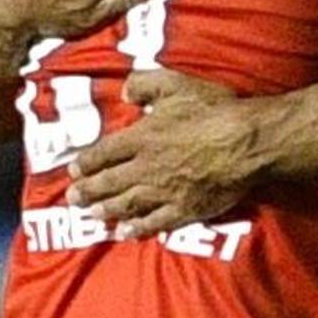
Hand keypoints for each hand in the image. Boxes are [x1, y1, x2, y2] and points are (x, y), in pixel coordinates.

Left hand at [66, 71, 265, 239]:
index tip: (73, 171)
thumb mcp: (175, 84)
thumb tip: (125, 92)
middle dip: (88, 191)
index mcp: (141, 138)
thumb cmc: (212, 110)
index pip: (104, 153)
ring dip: (106, 210)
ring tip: (92, 215)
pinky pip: (155, 222)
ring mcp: (164, 191)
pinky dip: (138, 229)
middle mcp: (146, 167)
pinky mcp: (185, 209)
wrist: (244, 142)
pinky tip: (126, 233)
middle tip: (72, 200)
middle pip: (109, 182)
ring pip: (127, 204)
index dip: (86, 163)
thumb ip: (145, 84)